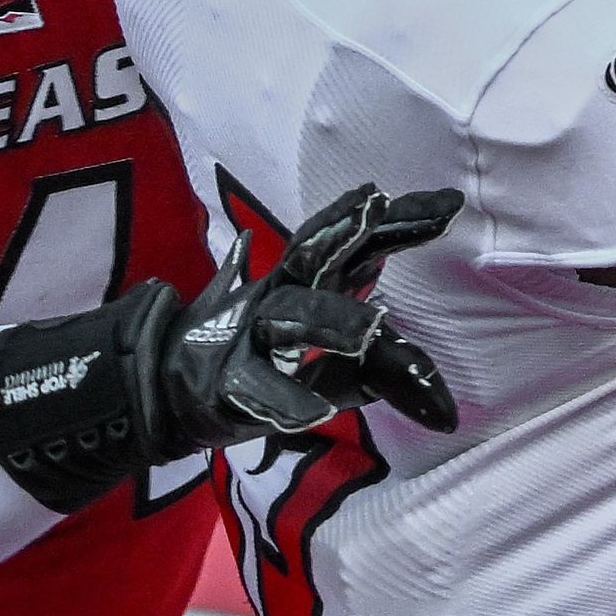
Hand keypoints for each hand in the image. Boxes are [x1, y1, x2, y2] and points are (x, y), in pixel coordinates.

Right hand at [220, 182, 461, 431]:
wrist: (165, 393)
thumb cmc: (262, 366)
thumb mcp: (333, 369)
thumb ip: (384, 372)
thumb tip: (445, 406)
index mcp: (307, 284)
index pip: (357, 244)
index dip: (398, 222)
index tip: (450, 203)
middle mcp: (278, 296)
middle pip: (314, 253)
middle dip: (347, 230)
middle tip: (381, 204)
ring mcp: (248, 335)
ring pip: (289, 315)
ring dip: (331, 319)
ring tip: (376, 327)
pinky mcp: (225, 382)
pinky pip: (255, 387)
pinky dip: (283, 398)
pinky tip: (315, 412)